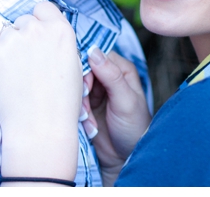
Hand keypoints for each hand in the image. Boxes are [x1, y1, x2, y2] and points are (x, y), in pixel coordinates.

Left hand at [0, 1, 81, 181]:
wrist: (40, 131)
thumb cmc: (60, 105)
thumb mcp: (73, 66)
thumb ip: (59, 42)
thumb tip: (45, 33)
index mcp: (61, 30)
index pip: (43, 8)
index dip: (39, 21)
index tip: (37, 38)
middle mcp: (37, 29)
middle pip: (22, 21)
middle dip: (22, 38)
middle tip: (25, 65)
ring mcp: (13, 39)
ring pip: (4, 34)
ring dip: (7, 49)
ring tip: (14, 77)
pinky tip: (2, 81)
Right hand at [84, 47, 150, 181]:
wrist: (125, 160)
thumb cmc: (134, 128)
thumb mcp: (126, 101)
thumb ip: (111, 76)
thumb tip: (93, 51)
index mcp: (120, 69)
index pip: (97, 56)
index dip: (88, 68)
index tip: (86, 88)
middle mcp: (107, 77)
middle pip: (84, 71)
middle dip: (83, 91)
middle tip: (86, 110)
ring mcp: (96, 92)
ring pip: (77, 88)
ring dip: (81, 107)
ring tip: (90, 123)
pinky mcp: (87, 107)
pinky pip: (75, 103)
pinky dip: (79, 116)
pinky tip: (90, 128)